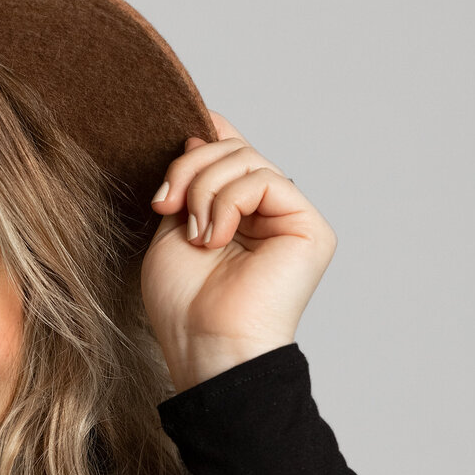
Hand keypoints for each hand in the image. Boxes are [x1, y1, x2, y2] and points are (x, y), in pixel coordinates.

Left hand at [140, 111, 336, 392]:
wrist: (204, 344)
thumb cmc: (183, 304)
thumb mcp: (173, 227)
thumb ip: (190, 182)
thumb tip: (202, 129)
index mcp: (238, 214)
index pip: (228, 154)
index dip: (202, 141)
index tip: (170, 160)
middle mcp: (268, 213)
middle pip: (234, 149)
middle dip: (190, 168)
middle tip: (166, 205)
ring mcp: (290, 219)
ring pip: (246, 158)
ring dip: (205, 189)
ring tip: (195, 234)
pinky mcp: (308, 227)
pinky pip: (264, 179)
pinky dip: (228, 201)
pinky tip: (215, 237)